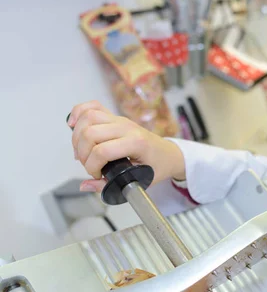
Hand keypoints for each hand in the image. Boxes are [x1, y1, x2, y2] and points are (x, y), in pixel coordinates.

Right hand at [68, 100, 185, 192]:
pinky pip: (92, 106)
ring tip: (81, 151)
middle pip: (90, 133)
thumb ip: (110, 185)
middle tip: (88, 165)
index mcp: (136, 143)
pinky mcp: (114, 116)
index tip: (97, 175)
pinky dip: (78, 112)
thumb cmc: (156, 167)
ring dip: (77, 136)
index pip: (102, 151)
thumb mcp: (139, 181)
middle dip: (82, 153)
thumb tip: (85, 186)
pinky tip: (73, 125)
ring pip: (88, 117)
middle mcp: (127, 127)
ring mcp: (120, 119)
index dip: (92, 166)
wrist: (168, 154)